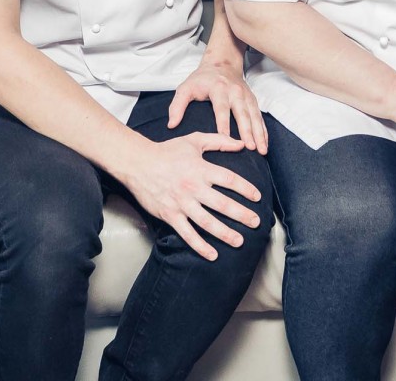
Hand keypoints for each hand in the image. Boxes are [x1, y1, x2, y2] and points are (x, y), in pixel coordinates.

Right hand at [115, 133, 262, 261]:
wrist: (138, 163)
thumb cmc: (167, 151)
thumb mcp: (194, 140)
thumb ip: (219, 141)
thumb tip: (240, 144)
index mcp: (201, 169)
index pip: (229, 180)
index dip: (245, 189)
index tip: (257, 197)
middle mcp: (193, 187)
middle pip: (222, 204)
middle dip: (242, 215)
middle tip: (256, 223)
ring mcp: (181, 203)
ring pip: (207, 222)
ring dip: (225, 233)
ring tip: (239, 241)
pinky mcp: (170, 215)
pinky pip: (187, 234)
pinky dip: (200, 246)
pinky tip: (212, 254)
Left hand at [170, 57, 267, 152]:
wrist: (221, 63)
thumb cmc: (201, 79)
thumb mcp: (185, 88)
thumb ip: (177, 105)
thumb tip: (171, 125)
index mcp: (218, 88)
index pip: (221, 107)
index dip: (223, 122)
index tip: (225, 138)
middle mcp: (235, 91)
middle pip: (242, 113)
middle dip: (247, 131)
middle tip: (250, 147)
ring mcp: (246, 95)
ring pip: (254, 116)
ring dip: (259, 133)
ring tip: (261, 150)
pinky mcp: (252, 99)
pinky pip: (259, 116)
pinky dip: (263, 130)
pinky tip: (264, 143)